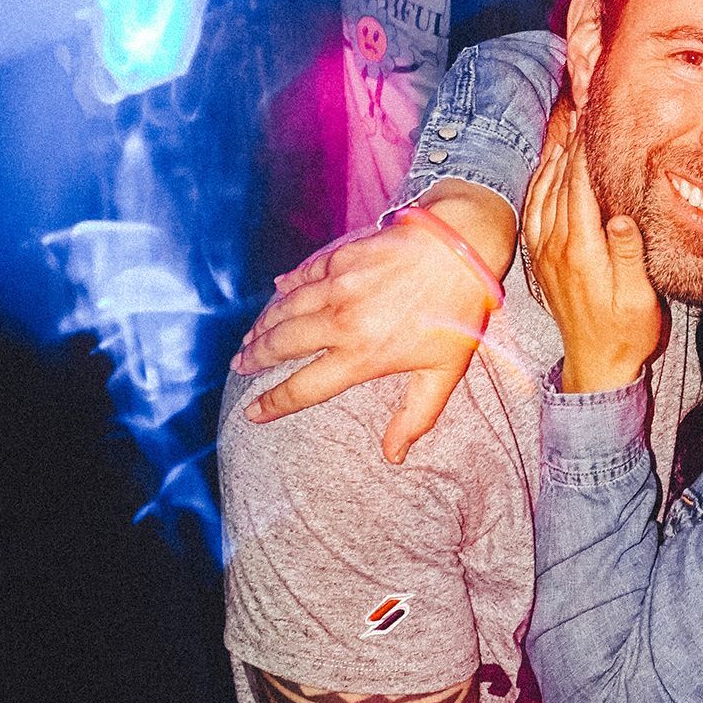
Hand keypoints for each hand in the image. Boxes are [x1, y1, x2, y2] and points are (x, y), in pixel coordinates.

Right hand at [234, 185, 515, 462]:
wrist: (462, 246)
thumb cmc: (458, 312)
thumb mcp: (444, 372)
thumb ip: (415, 417)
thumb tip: (394, 457)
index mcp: (362, 356)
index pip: (304, 388)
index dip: (273, 403)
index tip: (252, 413)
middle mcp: (341, 322)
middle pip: (282, 345)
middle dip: (254, 358)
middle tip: (240, 366)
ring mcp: (337, 286)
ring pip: (285, 310)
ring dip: (262, 326)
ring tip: (249, 339)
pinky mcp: (341, 257)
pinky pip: (303, 275)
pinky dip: (286, 287)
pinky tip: (276, 293)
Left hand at [522, 106, 664, 392]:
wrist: (597, 367)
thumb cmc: (626, 332)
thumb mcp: (639, 298)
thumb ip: (628, 255)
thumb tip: (620, 216)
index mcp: (582, 251)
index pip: (579, 186)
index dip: (584, 148)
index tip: (592, 116)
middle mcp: (557, 247)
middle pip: (558, 181)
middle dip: (569, 143)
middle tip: (579, 108)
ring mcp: (545, 253)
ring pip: (541, 193)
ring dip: (552, 158)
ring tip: (565, 128)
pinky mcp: (542, 260)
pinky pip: (534, 211)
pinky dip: (539, 183)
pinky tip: (547, 169)